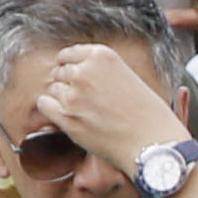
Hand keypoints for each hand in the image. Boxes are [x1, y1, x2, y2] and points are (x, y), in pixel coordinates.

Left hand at [34, 44, 194, 181]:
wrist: (152, 143)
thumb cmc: (148, 115)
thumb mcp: (128, 77)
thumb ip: (102, 71)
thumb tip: (77, 73)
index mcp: (102, 56)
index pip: (69, 53)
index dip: (70, 65)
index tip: (74, 73)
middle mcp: (84, 72)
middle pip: (59, 71)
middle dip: (67, 82)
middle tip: (82, 97)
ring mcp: (73, 95)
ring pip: (52, 89)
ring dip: (61, 98)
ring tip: (82, 110)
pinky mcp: (66, 118)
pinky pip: (45, 105)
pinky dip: (52, 109)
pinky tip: (67, 115)